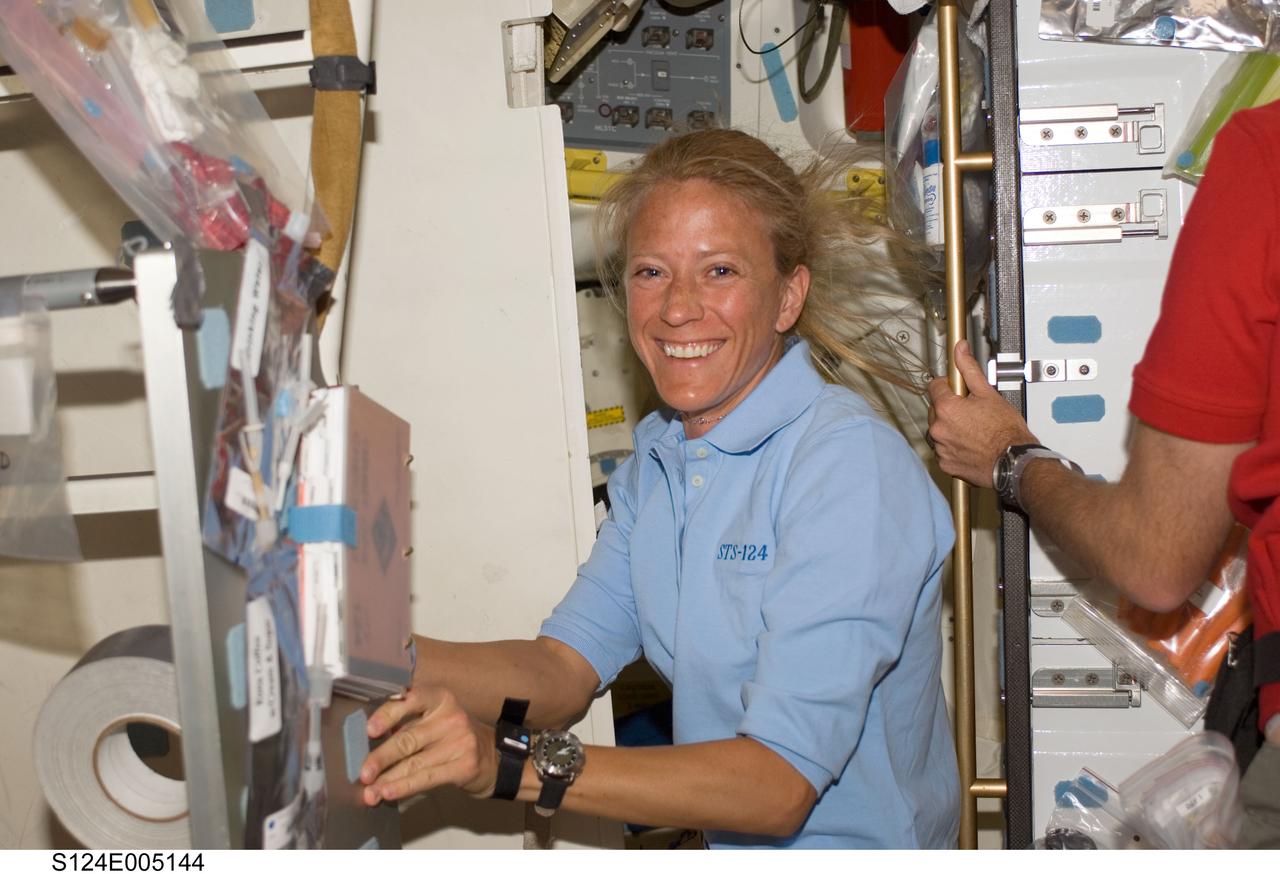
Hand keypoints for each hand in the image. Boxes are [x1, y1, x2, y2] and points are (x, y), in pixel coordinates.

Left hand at [359, 685, 497, 805]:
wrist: (491, 756)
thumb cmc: (451, 735)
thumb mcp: (434, 719)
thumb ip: (407, 724)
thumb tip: (368, 743)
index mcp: (439, 698)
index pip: (411, 700)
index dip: (388, 714)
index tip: (370, 730)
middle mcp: (451, 717)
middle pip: (408, 738)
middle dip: (381, 757)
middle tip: (363, 773)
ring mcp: (460, 741)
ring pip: (414, 762)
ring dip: (388, 779)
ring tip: (370, 792)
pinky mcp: (464, 766)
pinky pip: (427, 778)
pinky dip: (404, 787)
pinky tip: (389, 793)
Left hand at [927, 340, 1037, 486]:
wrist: (1014, 461)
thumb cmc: (1006, 431)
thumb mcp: (988, 393)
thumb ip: (969, 369)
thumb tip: (960, 350)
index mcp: (946, 408)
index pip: (935, 387)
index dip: (948, 386)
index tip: (958, 390)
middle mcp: (938, 429)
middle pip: (936, 411)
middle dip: (950, 409)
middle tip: (972, 412)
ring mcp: (941, 448)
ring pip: (939, 431)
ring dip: (951, 429)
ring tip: (973, 430)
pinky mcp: (946, 464)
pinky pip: (944, 451)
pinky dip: (953, 447)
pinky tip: (970, 444)